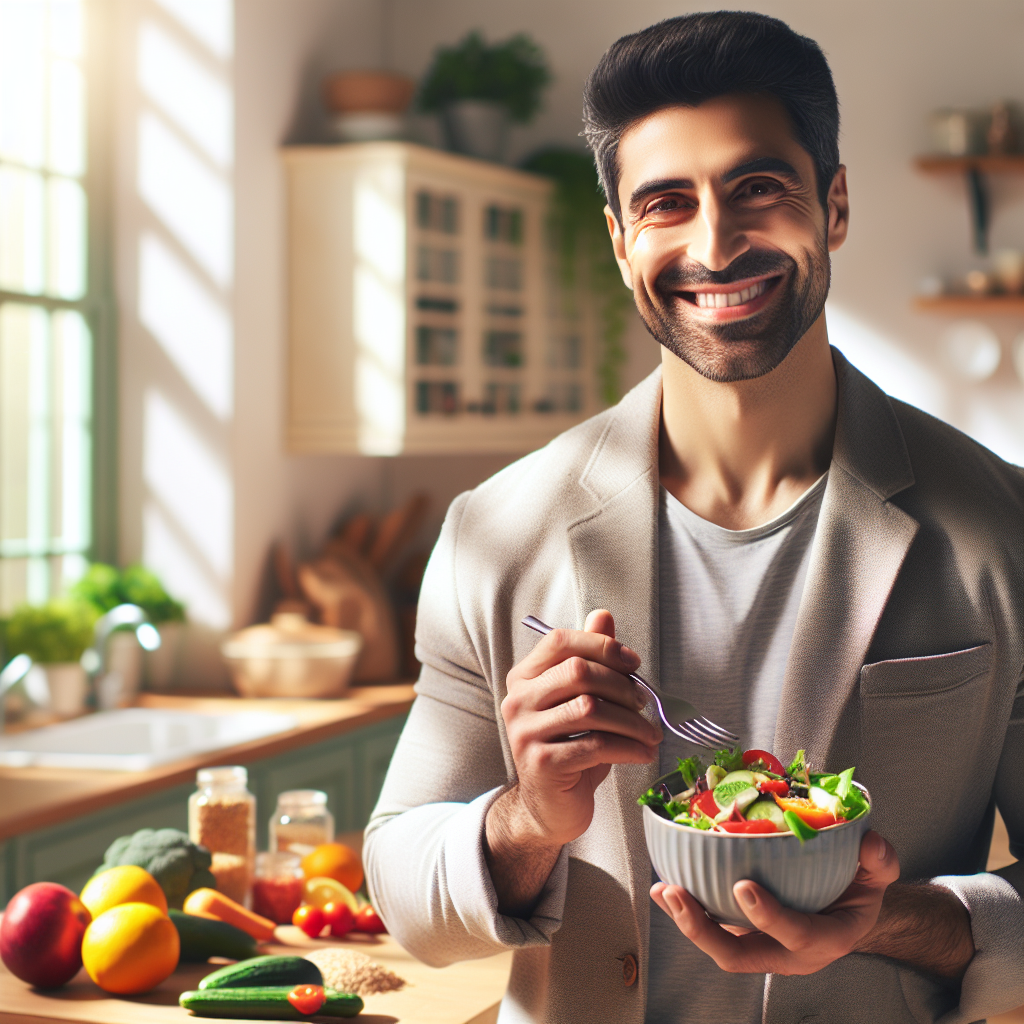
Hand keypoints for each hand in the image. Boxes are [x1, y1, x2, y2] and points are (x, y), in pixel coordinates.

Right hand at [500, 609, 660, 848]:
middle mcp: (518, 700)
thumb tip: (602, 615)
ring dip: (631, 720)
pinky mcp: (542, 764)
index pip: (561, 642)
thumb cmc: (571, 746)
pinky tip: (643, 753)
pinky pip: (594, 745)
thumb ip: (589, 657)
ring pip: (589, 709)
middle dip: (621, 684)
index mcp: (525, 677)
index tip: (633, 663)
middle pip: (578, 671)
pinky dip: (628, 747)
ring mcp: (525, 732)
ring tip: (651, 733)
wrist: (551, 805)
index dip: (601, 645)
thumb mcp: (581, 699)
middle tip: (646, 702)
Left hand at [650, 831, 899, 974]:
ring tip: (664, 890)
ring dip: (686, 921)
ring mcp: (761, 947)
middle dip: (704, 931)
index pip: (797, 935)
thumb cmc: (858, 891)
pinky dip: (685, 909)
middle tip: (678, 894)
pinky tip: (664, 886)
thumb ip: (879, 860)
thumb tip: (869, 843)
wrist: (847, 911)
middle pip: (740, 957)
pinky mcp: (742, 935)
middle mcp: (788, 953)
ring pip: (719, 947)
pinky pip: (711, 928)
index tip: (743, 886)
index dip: (770, 916)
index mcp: (826, 939)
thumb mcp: (878, 875)